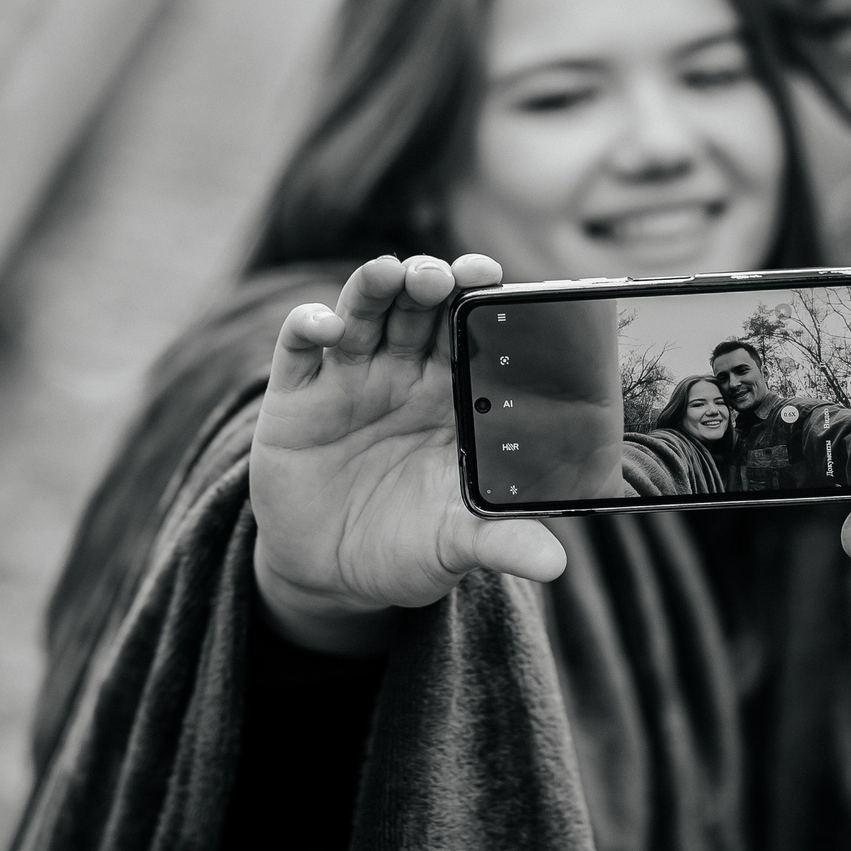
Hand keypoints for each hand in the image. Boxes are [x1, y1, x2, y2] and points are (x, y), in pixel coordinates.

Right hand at [250, 252, 566, 653]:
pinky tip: (326, 326)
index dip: (478, 298)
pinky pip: (299, 344)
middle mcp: (402, 373)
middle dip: (433, 279)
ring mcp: (348, 377)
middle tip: (448, 275)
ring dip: (376, 284)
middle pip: (418, 305)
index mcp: (451, 393)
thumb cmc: (405, 547)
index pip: (469, 329)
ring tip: (393, 274)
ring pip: (363, 309)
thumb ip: (500, 543)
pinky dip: (311, 324)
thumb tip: (555, 566)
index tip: (493, 278)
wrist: (330, 576)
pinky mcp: (296, 395)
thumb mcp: (453, 548)